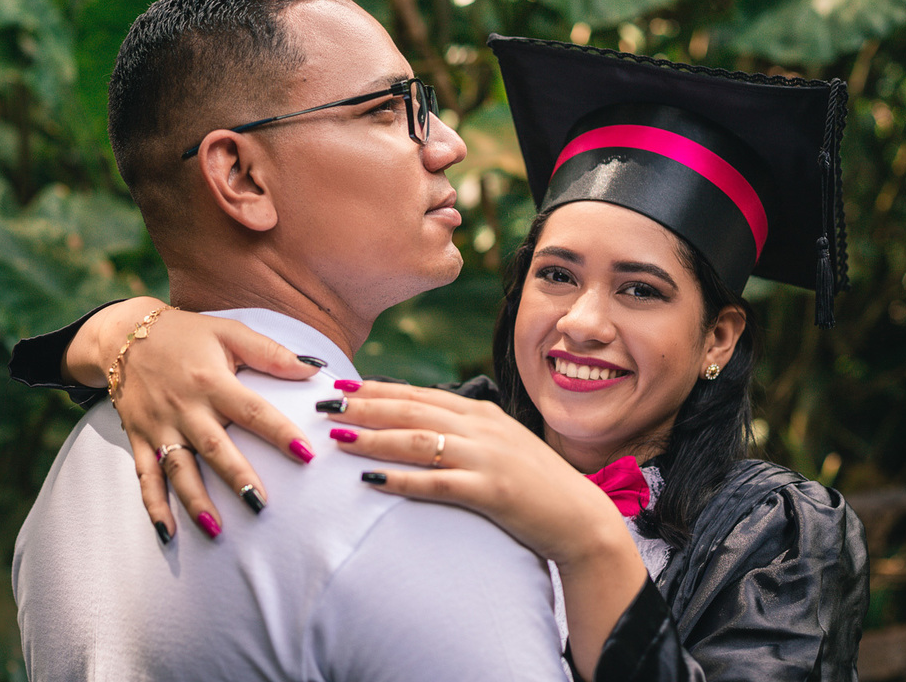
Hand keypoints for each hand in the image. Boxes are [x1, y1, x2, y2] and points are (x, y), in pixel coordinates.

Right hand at [69, 298, 321, 539]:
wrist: (123, 334)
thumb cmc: (186, 334)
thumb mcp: (229, 332)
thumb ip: (271, 353)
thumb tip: (314, 369)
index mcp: (211, 380)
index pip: (252, 410)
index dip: (279, 432)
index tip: (306, 454)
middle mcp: (185, 407)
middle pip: (214, 447)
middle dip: (237, 477)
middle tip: (260, 504)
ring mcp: (159, 425)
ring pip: (178, 468)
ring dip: (195, 500)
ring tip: (217, 529)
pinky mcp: (138, 437)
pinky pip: (145, 476)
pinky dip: (154, 505)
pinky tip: (168, 532)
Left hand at [329, 380, 648, 677]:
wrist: (579, 518)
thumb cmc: (534, 484)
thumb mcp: (499, 444)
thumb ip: (464, 431)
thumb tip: (418, 424)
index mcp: (482, 412)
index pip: (419, 394)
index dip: (378, 389)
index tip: (343, 386)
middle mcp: (481, 428)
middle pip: (411, 410)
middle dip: (364, 406)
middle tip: (326, 407)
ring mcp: (486, 458)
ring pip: (417, 441)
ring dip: (373, 438)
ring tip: (338, 438)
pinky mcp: (491, 491)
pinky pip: (435, 482)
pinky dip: (400, 479)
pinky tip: (370, 481)